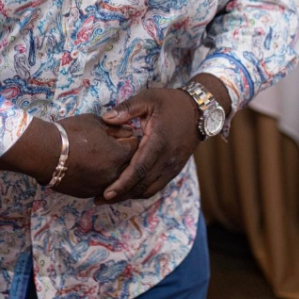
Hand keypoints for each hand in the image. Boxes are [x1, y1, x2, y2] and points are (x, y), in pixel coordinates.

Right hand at [51, 114, 139, 198]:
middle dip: (124, 155)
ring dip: (114, 169)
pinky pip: (102, 187)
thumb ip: (115, 128)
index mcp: (119, 154)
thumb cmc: (70, 132)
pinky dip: (100, 179)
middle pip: (130, 165)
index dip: (129, 138)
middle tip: (112, 146)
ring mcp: (102, 186)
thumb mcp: (95, 122)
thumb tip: (127, 131)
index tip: (121, 135)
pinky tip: (91, 170)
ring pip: (117, 179)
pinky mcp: (89, 194)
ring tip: (101, 159)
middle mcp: (115, 173)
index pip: (136, 146)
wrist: (44, 153)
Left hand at [96, 88, 201, 203]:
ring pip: (150, 189)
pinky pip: (157, 186)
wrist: (198, 111)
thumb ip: (127, 109)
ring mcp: (173, 166)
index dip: (123, 183)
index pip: (140, 168)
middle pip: (143, 184)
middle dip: (121, 195)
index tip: (107, 192)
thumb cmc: (170, 103)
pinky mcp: (175, 169)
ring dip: (130, 196)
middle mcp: (167, 158)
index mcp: (159, 141)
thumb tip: (106, 118)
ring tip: (110, 199)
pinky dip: (142, 191)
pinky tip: (128, 191)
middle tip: (99, 200)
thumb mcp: (148, 99)